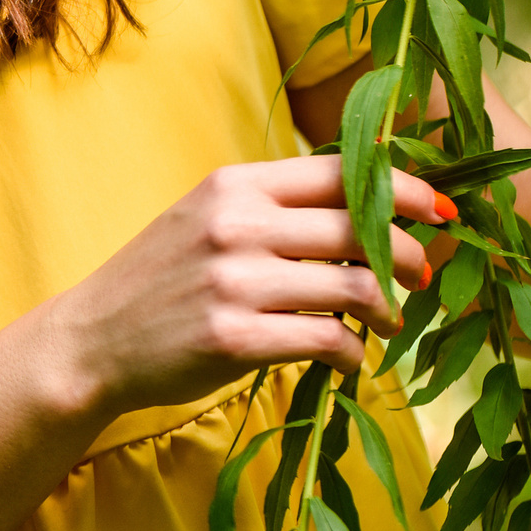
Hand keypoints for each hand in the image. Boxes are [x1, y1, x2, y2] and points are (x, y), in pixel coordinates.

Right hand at [44, 157, 453, 416]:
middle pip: (361, 225)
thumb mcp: (206, 219)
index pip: (340, 170)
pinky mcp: (236, 337)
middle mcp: (237, 223)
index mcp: (234, 185)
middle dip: (411, 254)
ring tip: (388, 321)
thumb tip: (367, 212)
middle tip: (423, 277)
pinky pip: (329, 340)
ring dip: (389, 308)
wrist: (91, 339)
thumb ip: (272, 209)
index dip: (401, 188)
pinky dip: (354, 354)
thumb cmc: (160, 280)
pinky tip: (348, 360)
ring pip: (356, 284)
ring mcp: (235, 280)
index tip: (438, 210)